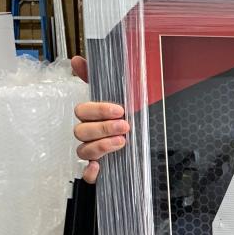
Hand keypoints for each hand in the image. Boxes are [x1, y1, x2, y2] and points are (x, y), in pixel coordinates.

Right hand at [71, 55, 129, 183]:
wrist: (155, 144)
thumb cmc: (134, 118)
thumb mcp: (124, 96)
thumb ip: (100, 78)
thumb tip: (78, 60)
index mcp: (93, 117)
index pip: (82, 111)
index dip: (98, 110)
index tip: (119, 110)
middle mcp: (91, 134)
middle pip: (81, 131)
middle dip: (103, 128)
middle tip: (124, 126)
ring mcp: (94, 153)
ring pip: (83, 150)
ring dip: (101, 145)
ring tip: (122, 142)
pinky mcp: (100, 169)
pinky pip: (87, 174)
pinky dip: (90, 172)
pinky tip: (99, 168)